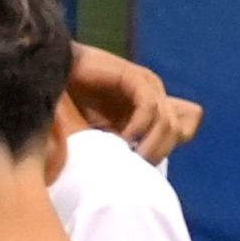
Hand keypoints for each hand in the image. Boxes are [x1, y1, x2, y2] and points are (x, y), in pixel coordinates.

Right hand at [66, 47, 201, 161]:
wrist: (57, 71)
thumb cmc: (75, 101)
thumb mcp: (103, 130)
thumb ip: (121, 141)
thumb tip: (131, 169)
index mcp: (152, 105)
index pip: (182, 129)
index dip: (168, 148)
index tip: (145, 166)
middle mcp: (155, 94)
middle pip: (177, 129)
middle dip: (159, 152)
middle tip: (137, 169)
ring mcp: (147, 84)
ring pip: (166, 121)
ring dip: (151, 144)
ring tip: (131, 158)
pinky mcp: (134, 77)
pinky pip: (147, 106)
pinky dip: (138, 126)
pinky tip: (122, 139)